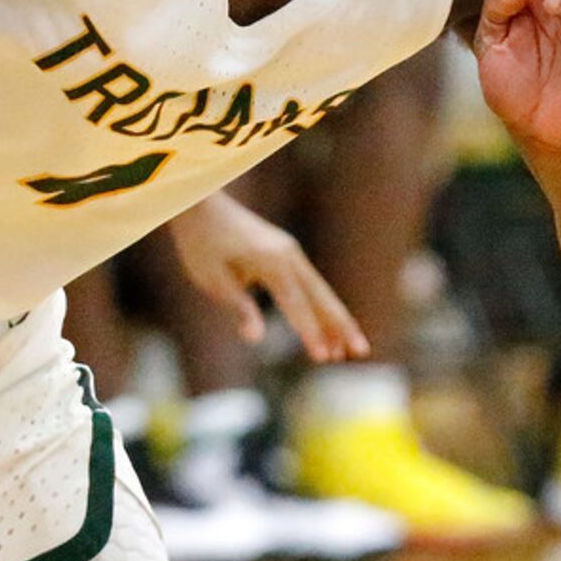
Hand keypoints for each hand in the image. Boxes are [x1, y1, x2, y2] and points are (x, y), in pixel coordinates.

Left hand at [169, 195, 367, 361]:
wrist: (198, 203)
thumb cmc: (200, 241)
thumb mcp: (210, 277)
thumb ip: (237, 307)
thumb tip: (255, 338)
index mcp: (271, 260)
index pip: (295, 304)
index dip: (309, 332)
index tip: (324, 358)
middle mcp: (288, 254)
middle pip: (320, 295)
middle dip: (340, 325)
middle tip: (361, 351)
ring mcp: (289, 250)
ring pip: (319, 290)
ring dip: (334, 319)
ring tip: (351, 350)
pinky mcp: (284, 252)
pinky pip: (308, 284)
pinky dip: (319, 306)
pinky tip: (327, 328)